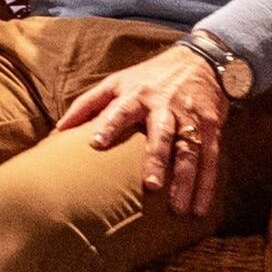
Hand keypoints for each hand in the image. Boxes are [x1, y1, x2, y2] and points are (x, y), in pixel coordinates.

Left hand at [58, 40, 237, 223]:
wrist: (200, 61)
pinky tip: (201, 209)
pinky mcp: (211, 129)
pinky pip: (210, 159)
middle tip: (152, 186)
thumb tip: (59, 130)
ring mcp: (191, 118)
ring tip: (179, 209)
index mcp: (138, 94)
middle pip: (162, 134)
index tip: (95, 143)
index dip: (108, 124)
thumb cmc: (149, 77)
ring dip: (186, 181)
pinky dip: (207, 185)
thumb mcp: (117, 81)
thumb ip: (89, 104)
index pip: (121, 109)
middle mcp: (165, 106)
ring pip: (190, 151)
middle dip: (157, 159)